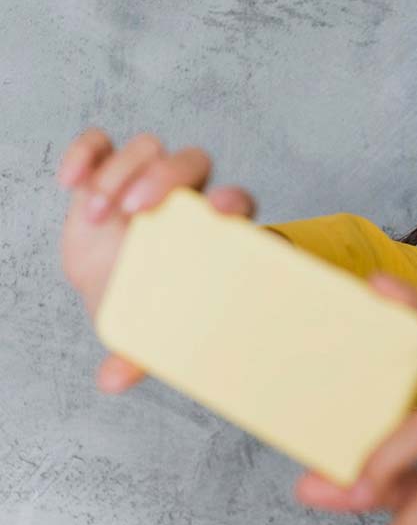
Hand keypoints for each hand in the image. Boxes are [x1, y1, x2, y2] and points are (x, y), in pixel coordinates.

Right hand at [57, 128, 259, 394]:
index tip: (219, 211)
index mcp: (212, 231)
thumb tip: (111, 381)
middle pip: (192, 162)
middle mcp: (185, 199)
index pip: (238, 200)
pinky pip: (101, 143)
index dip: (234, 200)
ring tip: (97, 217)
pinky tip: (70, 182)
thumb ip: (137, 353)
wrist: (112, 288)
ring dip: (119, 174)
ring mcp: (147, 182)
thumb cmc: (144, 305)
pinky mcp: (109, 173)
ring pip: (147, 149)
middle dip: (165, 176)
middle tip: (135, 210)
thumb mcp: (143, 330)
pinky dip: (86, 152)